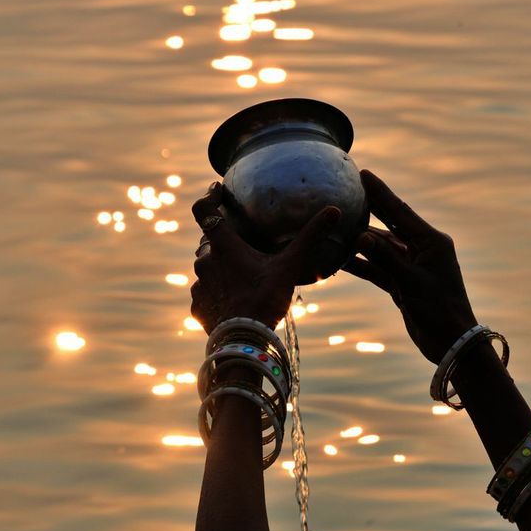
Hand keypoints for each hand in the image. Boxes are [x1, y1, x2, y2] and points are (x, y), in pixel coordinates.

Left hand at [190, 182, 340, 334]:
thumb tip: (333, 211)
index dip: (209, 197)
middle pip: (208, 243)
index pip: (204, 210)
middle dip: (221, 242)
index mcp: (223, 246)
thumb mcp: (290, 266)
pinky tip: (232, 302)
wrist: (245, 340)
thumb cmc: (265, 299)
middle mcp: (205, 262)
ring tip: (240, 278)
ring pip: (206, 270)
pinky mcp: (198, 308)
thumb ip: (309, 237)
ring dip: (219, 269)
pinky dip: (216, 295)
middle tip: (240, 245)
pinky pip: (205, 295)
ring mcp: (199, 287)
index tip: (216, 190)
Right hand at [344, 170, 476, 363]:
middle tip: (348, 191)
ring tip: (337, 225)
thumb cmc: (439, 311)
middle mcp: (422, 250)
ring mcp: (411, 267)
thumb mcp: (411, 283)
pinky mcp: (403, 284)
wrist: (450, 343)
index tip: (363, 174)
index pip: (400, 212)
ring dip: (360, 240)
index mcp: (431, 242)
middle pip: (389, 225)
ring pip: (381, 248)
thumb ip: (386, 259)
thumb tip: (361, 236)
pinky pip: (378, 269)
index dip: (381, 193)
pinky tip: (341, 258)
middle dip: (369, 208)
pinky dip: (362, 264)